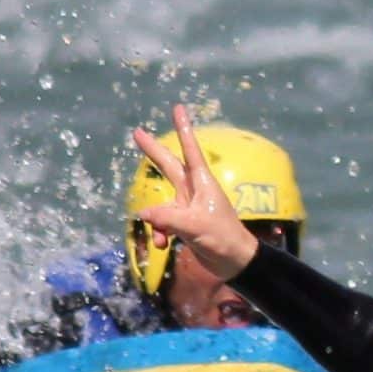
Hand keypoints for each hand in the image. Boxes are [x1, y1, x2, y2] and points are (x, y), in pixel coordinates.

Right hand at [132, 102, 261, 280]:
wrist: (235, 263)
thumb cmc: (222, 238)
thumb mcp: (194, 226)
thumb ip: (167, 218)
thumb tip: (142, 213)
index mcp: (201, 183)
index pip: (190, 150)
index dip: (183, 129)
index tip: (178, 108)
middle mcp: (193, 191)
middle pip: (168, 166)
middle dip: (153, 151)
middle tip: (137, 132)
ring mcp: (187, 207)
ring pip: (160, 207)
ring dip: (156, 223)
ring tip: (163, 240)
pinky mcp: (183, 223)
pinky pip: (162, 224)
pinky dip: (159, 234)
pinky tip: (164, 247)